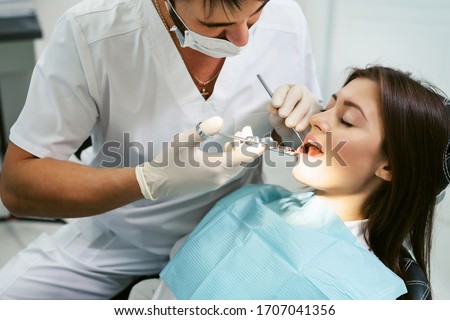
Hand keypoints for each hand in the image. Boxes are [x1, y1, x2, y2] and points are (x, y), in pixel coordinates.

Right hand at [135, 117, 264, 199]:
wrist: (157, 182)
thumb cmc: (168, 160)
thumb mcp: (183, 141)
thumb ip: (202, 130)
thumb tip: (220, 120)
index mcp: (215, 167)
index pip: (244, 157)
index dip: (254, 147)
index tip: (263, 139)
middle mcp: (219, 178)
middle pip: (242, 162)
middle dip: (247, 146)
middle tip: (245, 129)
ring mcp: (215, 183)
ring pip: (236, 167)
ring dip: (239, 153)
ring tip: (235, 137)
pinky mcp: (211, 184)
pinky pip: (229, 171)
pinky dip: (232, 159)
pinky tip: (226, 148)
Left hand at [268, 84, 321, 142]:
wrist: (294, 134)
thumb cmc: (283, 121)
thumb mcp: (274, 117)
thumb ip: (273, 112)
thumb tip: (273, 108)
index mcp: (287, 91)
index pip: (283, 89)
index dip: (279, 96)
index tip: (276, 104)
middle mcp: (300, 92)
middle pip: (297, 92)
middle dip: (288, 104)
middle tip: (282, 115)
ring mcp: (311, 101)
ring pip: (306, 104)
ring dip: (296, 115)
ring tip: (289, 124)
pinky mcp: (318, 111)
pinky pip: (313, 114)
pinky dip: (304, 122)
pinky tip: (298, 127)